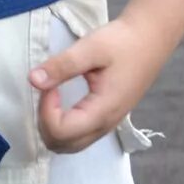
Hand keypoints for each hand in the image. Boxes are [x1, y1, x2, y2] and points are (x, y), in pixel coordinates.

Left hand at [28, 13, 180, 154]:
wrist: (150, 38)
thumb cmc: (123, 42)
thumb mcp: (90, 48)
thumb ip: (61, 66)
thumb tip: (32, 80)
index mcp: (103, 111)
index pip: (61, 132)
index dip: (45, 110)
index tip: (49, 85)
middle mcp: (106, 124)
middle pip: (63, 145)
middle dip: (45, 122)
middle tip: (48, 91)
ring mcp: (108, 124)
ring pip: (70, 144)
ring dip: (52, 126)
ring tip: (52, 95)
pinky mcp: (108, 118)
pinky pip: (80, 136)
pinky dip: (62, 125)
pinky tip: (61, 101)